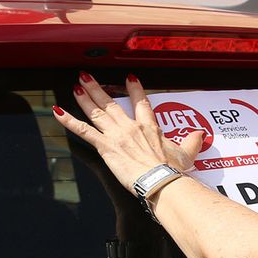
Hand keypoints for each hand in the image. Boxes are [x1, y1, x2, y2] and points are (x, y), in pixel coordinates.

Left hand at [52, 73, 204, 190]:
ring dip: (84, 98)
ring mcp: (116, 135)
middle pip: (112, 103)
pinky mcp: (105, 146)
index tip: (129, 78)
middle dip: (98, 88)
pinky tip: (57, 111)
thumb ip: (192, 142)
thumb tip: (200, 135)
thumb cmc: (173, 171)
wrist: (160, 180)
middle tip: (88, 76)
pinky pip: (83, 130)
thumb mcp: (187, 155)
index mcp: (150, 127)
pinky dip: (68, 121)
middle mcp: (131, 127)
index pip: (141, 103)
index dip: (135, 90)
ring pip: (96, 112)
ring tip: (76, 86)